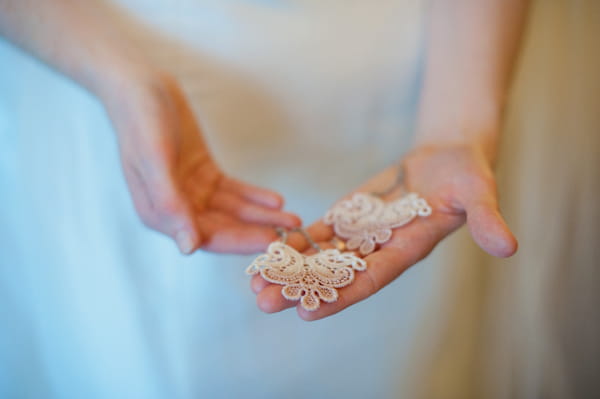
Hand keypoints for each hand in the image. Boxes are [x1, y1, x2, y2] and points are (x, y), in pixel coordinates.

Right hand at [102, 68, 300, 253]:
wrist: (141, 87)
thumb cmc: (140, 121)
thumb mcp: (153, 160)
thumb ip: (169, 204)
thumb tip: (188, 247)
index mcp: (158, 213)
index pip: (205, 237)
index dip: (238, 241)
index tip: (268, 243)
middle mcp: (175, 208)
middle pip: (224, 227)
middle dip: (257, 230)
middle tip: (290, 233)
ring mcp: (192, 192)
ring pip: (233, 211)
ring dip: (262, 215)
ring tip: (292, 218)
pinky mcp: (205, 175)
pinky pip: (234, 191)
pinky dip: (254, 196)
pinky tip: (275, 200)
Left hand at [251, 142, 516, 319]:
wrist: (446, 156)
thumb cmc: (466, 174)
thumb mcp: (478, 192)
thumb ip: (487, 218)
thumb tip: (509, 247)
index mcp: (407, 250)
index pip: (370, 280)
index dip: (340, 296)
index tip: (308, 311)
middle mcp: (379, 249)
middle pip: (335, 275)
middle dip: (300, 289)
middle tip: (263, 301)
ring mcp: (361, 234)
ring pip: (321, 258)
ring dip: (289, 269)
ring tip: (253, 281)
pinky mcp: (349, 216)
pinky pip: (319, 234)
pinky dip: (295, 242)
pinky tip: (268, 249)